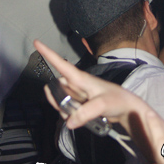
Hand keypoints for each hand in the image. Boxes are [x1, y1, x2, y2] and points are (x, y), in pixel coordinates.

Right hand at [35, 40, 162, 141]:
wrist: (127, 108)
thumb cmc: (117, 100)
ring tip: (77, 116)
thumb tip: (69, 122)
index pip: (61, 63)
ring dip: (62, 109)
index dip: (48, 52)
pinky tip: (78, 119)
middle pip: (55, 87)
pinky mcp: (80, 103)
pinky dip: (68, 115)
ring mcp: (77, 94)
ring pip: (59, 99)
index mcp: (80, 78)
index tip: (36, 42)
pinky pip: (66, 108)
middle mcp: (76, 84)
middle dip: (55, 99)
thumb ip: (85, 113)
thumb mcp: (102, 105)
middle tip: (67, 110)